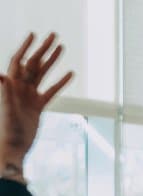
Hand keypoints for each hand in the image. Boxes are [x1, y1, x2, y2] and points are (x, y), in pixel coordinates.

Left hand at [0, 33, 72, 178]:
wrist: (13, 147)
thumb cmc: (6, 130)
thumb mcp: (6, 110)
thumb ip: (4, 92)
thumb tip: (0, 75)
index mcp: (11, 86)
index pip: (18, 61)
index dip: (26, 47)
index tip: (34, 36)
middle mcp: (19, 88)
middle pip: (33, 63)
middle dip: (43, 49)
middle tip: (54, 36)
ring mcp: (29, 96)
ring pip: (42, 74)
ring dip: (51, 61)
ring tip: (62, 48)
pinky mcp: (38, 106)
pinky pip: (51, 91)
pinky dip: (60, 82)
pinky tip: (70, 74)